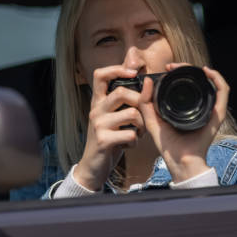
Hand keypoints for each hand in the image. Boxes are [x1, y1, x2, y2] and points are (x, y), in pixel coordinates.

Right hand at [74, 65, 144, 190]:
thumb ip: (123, 101)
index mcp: (98, 101)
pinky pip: (131, 135)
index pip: (100, 75)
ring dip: (141, 125)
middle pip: (122, 92)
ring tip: (137, 133)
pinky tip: (129, 145)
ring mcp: (98, 125)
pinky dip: (136, 142)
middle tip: (143, 117)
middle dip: (140, 103)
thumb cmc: (109, 138)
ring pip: (132, 113)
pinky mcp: (103, 140)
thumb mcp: (112, 117)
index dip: (117, 69)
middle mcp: (96, 110)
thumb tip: (141, 78)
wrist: (93, 166)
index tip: (134, 73)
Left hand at [138, 63, 228, 182]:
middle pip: (201, 79)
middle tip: (172, 66)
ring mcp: (211, 109)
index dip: (179, 71)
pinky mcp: (218, 113)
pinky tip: (207, 72)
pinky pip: (224, 91)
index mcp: (187, 107)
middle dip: (187, 68)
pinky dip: (218, 79)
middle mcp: (201, 106)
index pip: (188, 83)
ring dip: (202, 70)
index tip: (167, 68)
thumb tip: (148, 80)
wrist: (179, 161)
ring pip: (214, 82)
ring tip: (186, 67)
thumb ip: (145, 102)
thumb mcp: (152, 119)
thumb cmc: (168, 145)